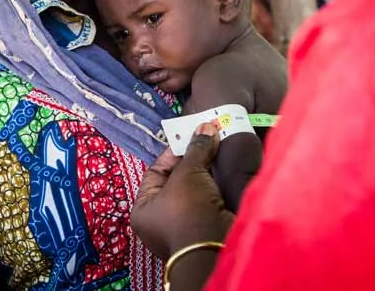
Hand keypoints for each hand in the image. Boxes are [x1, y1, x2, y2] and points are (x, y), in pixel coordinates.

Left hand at [132, 123, 233, 259]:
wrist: (216, 248)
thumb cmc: (188, 211)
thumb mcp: (188, 174)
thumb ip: (196, 149)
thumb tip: (206, 127)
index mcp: (144, 207)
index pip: (156, 171)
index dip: (174, 151)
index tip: (191, 136)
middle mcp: (162, 218)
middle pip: (178, 180)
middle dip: (195, 160)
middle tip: (209, 140)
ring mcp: (185, 224)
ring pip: (197, 189)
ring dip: (209, 172)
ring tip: (221, 150)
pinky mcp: (206, 227)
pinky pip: (210, 200)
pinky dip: (219, 186)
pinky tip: (230, 169)